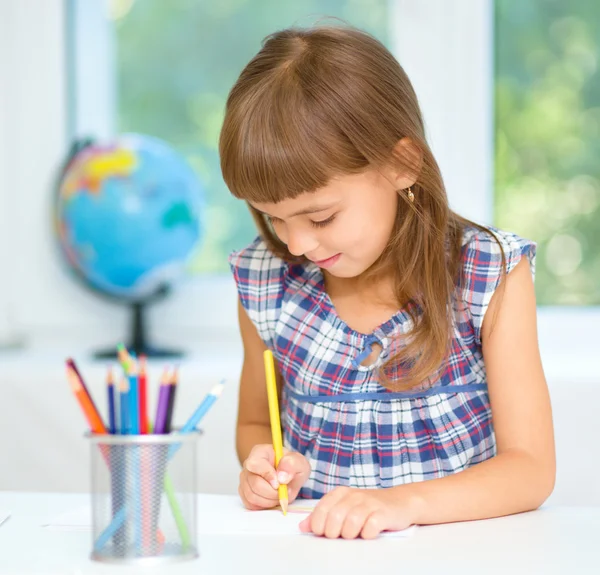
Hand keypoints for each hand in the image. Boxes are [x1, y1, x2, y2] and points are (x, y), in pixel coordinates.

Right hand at [239, 444, 310, 509]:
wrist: (288, 476)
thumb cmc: (291, 467)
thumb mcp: (299, 462)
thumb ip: (292, 465)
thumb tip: (282, 477)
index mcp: (260, 452)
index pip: (255, 463)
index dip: (267, 475)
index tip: (279, 483)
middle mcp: (248, 465)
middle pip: (254, 483)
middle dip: (272, 492)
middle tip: (284, 492)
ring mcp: (245, 479)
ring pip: (251, 496)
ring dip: (269, 501)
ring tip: (279, 495)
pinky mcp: (244, 493)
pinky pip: (250, 504)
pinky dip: (263, 506)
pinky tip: (272, 500)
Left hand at [299, 486, 420, 538]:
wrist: (399, 501)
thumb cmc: (368, 507)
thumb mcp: (344, 507)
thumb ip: (323, 516)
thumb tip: (303, 527)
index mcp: (341, 493)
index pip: (322, 509)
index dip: (319, 525)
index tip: (323, 532)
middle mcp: (354, 495)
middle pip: (335, 517)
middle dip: (334, 532)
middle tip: (340, 535)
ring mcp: (370, 503)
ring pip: (351, 523)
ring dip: (350, 534)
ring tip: (354, 534)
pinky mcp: (383, 513)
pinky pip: (370, 527)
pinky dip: (366, 534)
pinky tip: (368, 532)